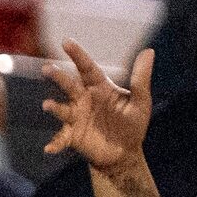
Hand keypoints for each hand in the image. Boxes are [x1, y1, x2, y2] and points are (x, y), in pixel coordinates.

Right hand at [40, 42, 153, 174]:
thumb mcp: (140, 102)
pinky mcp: (72, 136)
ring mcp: (76, 118)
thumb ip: (140, 79)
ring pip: (62, 109)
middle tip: (48, 69)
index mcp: (99, 88)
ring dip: (54, 107)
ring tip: (48, 105)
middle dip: (58, 77)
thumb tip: (149, 51)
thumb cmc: (132, 124)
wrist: (124, 153)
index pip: (87, 68)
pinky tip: (49, 149)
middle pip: (69, 85)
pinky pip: (61, 138)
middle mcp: (83, 100)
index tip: (67, 42)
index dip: (78, 55)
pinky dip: (55, 143)